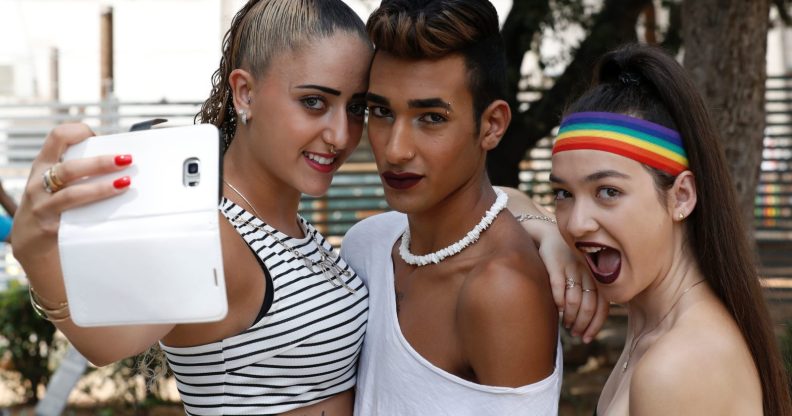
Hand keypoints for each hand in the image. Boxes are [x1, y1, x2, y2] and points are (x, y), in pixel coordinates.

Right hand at [12, 123, 131, 266]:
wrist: (28, 245)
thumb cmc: (48, 208)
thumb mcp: (52, 183)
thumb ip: (75, 172)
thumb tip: (117, 161)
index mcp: (42, 165)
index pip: (57, 138)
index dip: (79, 132)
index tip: (99, 137)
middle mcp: (39, 182)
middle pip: (70, 168)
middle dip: (100, 163)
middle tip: (126, 160)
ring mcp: (43, 205)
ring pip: (73, 194)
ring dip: (101, 188)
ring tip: (124, 183)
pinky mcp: (50, 227)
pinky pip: (74, 219)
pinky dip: (95, 213)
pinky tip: (112, 212)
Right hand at [536, 230, 607, 342]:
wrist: (549, 235)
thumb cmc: (570, 261)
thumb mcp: (584, 273)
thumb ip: (591, 293)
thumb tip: (592, 323)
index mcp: (598, 277)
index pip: (602, 307)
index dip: (595, 325)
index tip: (587, 338)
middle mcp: (588, 273)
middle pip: (589, 306)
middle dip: (582, 325)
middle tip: (575, 334)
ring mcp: (572, 268)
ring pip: (574, 300)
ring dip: (570, 317)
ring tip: (566, 326)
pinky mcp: (555, 264)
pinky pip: (558, 287)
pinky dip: (558, 301)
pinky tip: (558, 310)